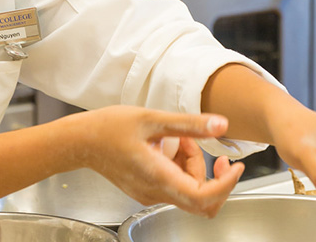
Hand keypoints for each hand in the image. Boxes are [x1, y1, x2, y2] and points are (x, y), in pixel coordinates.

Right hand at [64, 105, 244, 217]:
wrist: (80, 141)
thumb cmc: (108, 128)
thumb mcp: (152, 118)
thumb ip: (188, 125)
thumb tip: (221, 125)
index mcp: (158, 177)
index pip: (204, 198)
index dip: (227, 185)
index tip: (235, 166)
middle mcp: (155, 192)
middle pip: (201, 198)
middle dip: (210, 172)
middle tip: (201, 144)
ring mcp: (150, 194)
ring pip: (187, 189)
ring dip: (192, 164)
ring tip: (175, 136)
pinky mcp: (145, 189)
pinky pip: (174, 184)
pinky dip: (179, 166)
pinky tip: (166, 144)